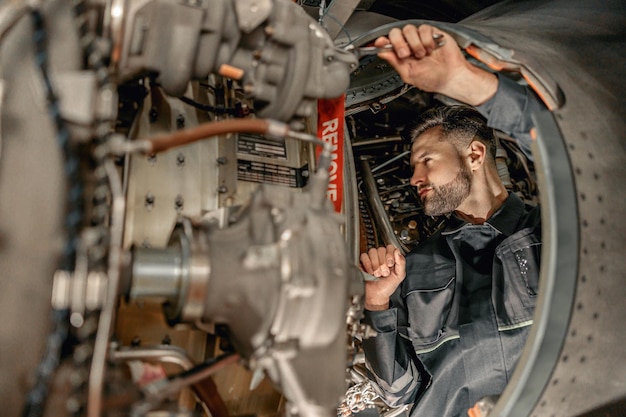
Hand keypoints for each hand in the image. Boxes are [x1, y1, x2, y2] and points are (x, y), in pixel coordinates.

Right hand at [360, 245, 405, 310]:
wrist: (376, 296)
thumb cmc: (387, 287)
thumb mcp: (399, 276)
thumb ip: (401, 263)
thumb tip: (397, 251)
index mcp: (390, 259)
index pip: (390, 247)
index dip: (390, 255)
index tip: (390, 264)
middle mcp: (381, 258)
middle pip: (381, 249)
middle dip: (383, 263)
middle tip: (384, 272)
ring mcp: (371, 259)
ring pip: (372, 251)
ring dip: (376, 264)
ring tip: (377, 273)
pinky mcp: (362, 263)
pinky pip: (364, 256)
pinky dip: (368, 264)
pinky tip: (370, 272)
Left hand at [374, 24, 497, 105]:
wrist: (451, 78)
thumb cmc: (433, 79)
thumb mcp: (409, 74)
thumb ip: (395, 62)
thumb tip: (382, 53)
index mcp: (402, 55)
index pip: (388, 43)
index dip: (382, 41)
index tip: (379, 43)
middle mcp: (410, 45)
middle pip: (396, 32)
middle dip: (398, 43)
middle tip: (405, 54)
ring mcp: (420, 39)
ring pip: (409, 29)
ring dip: (415, 44)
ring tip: (422, 54)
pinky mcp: (432, 33)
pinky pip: (423, 29)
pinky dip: (426, 40)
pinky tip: (430, 49)